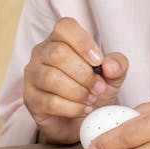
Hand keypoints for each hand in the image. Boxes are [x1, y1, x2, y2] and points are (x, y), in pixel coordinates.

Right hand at [23, 17, 127, 144]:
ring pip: (51, 78)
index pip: (64, 27)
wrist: (78, 121)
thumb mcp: (112, 76)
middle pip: (58, 53)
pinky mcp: (31, 98)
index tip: (99, 60)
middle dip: (84, 74)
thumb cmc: (92, 90)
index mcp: (60, 39)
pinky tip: (84, 110)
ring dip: (78, 91)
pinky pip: (50, 101)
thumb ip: (117, 65)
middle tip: (99, 87)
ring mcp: (33, 75)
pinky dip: (72, 108)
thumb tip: (110, 65)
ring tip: (91, 99)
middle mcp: (41, 52)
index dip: (83, 42)